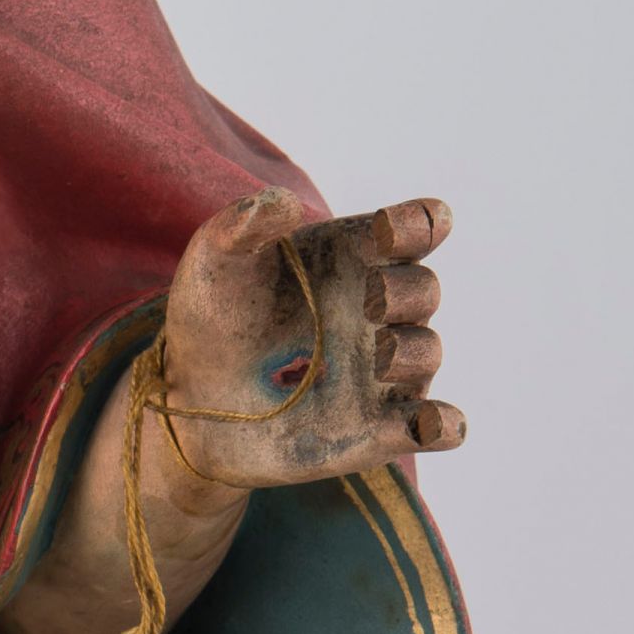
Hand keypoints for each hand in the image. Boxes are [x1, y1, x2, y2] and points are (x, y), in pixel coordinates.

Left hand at [156, 187, 461, 495]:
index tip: (389, 230)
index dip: (418, 224)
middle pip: (423, 291)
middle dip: (409, 291)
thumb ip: (243, 225)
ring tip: (382, 355)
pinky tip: (434, 424)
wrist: (190, 398)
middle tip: (373, 297)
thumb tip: (283, 202)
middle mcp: (379, 311)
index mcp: (355, 257)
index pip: (412, 230)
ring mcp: (383, 372)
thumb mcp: (215, 261)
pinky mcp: (377, 431)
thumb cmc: (213, 317)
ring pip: (426, 353)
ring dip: (414, 352)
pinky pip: (432, 429)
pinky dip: (443, 426)